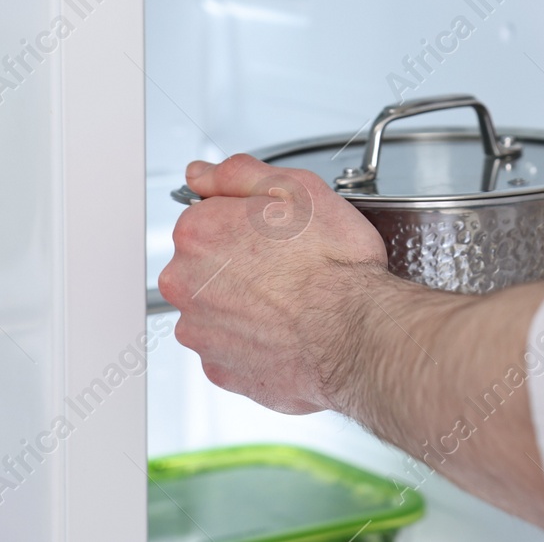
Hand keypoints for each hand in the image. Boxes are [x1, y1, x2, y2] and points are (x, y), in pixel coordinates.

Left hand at [158, 154, 391, 413]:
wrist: (357, 334)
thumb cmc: (334, 264)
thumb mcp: (296, 188)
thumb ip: (238, 174)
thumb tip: (202, 173)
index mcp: (198, 232)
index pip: (205, 216)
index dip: (245, 220)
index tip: (272, 231)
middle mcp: (187, 284)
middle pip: (206, 264)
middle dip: (239, 263)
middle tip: (286, 264)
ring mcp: (201, 331)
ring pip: (216, 307)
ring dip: (244, 303)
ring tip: (289, 301)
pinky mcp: (220, 370)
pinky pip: (230, 348)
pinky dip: (252, 340)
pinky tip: (285, 330)